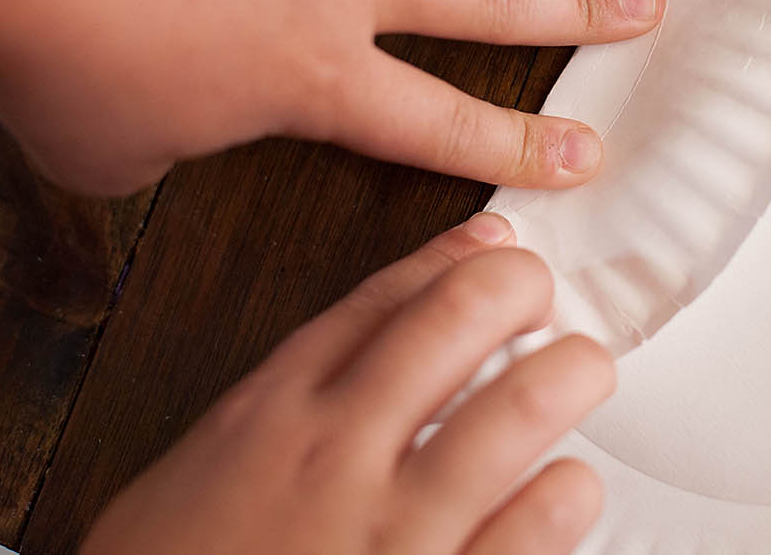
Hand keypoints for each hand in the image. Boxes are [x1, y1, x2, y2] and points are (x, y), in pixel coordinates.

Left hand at [0, 0, 663, 194]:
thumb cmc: (53, 37)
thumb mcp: (116, 148)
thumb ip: (175, 150)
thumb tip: (170, 135)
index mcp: (317, 75)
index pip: (448, 127)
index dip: (525, 149)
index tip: (582, 153)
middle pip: (490, 0)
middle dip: (577, 9)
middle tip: (642, 3)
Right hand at [82, 213, 613, 554]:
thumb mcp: (193, 475)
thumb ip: (271, 406)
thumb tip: (351, 352)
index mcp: (274, 415)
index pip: (383, 300)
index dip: (457, 258)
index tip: (500, 244)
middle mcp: (339, 457)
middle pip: (460, 320)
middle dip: (522, 290)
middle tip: (545, 303)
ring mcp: (396, 530)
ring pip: (520, 408)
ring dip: (568, 377)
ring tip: (578, 375)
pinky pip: (538, 525)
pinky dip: (564, 493)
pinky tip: (562, 487)